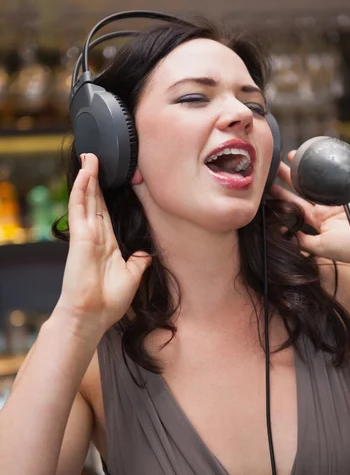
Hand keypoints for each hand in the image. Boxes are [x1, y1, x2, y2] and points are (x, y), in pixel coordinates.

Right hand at [56, 154, 150, 333]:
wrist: (92, 317)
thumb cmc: (107, 303)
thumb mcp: (132, 278)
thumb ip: (138, 263)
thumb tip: (146, 254)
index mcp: (107, 245)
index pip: (105, 213)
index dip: (104, 195)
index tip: (107, 179)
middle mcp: (95, 237)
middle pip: (95, 202)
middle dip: (94, 180)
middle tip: (94, 158)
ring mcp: (86, 236)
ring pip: (87, 200)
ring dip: (87, 178)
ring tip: (89, 157)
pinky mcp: (80, 238)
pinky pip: (80, 208)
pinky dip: (81, 190)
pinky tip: (84, 174)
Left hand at [269, 151, 349, 263]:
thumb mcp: (323, 247)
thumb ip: (305, 241)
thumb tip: (288, 235)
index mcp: (318, 220)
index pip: (295, 206)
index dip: (282, 197)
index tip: (268, 188)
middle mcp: (326, 206)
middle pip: (302, 189)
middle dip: (288, 178)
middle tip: (273, 167)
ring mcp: (338, 194)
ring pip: (317, 177)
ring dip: (303, 167)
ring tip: (289, 156)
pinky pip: (339, 171)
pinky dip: (329, 162)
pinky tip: (317, 152)